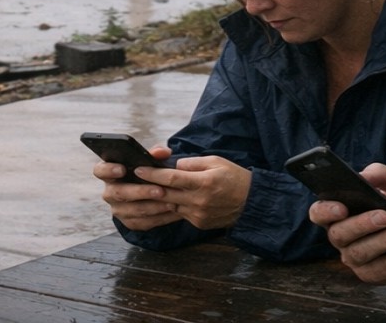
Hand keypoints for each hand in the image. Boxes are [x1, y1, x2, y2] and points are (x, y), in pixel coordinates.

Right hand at [95, 145, 181, 230]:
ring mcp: (118, 209)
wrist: (150, 193)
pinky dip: (160, 217)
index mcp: (109, 173)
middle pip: (119, 193)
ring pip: (133, 210)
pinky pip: (143, 222)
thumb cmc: (146, 172)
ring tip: (172, 202)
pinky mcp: (129, 222)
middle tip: (160, 190)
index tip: (122, 168)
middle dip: (140, 191)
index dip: (109, 170)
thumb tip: (162, 152)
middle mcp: (110, 192)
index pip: (100, 171)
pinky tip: (173, 212)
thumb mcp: (148, 161)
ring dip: (154, 207)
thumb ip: (155, 153)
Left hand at [134, 154, 251, 231]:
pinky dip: (172, 206)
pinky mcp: (199, 223)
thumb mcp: (216, 161)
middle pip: (166, 194)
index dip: (153, 174)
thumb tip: (174, 165)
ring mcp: (198, 214)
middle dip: (148, 187)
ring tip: (144, 190)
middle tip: (133, 180)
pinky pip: (180, 213)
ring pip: (170, 206)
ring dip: (157, 199)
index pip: (172, 178)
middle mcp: (199, 201)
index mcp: (204, 182)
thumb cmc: (234, 177)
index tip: (138, 169)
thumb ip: (193, 163)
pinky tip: (165, 200)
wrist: (252, 203)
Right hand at [308, 162, 385, 283]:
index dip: (325, 211)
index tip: (341, 207)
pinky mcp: (375, 275)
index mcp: (345, 210)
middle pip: (338, 234)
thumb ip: (383, 174)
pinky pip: (382, 269)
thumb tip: (363, 175)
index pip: (319, 212)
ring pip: (360, 253)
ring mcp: (358, 258)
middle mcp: (345, 236)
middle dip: (361, 225)